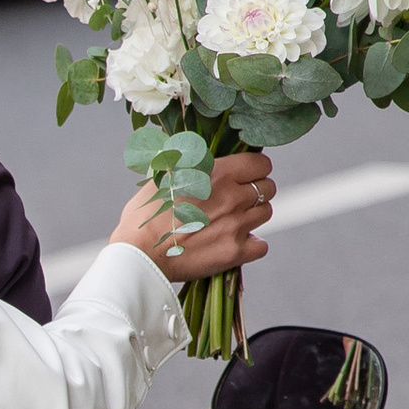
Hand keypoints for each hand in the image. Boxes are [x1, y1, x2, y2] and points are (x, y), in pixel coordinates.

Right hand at [111, 150, 274, 285]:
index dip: (255, 168)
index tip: (246, 175)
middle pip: (268, 188)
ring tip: (233, 220)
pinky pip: (262, 245)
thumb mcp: (163, 176)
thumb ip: (189, 163)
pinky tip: (235, 242)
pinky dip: (252, 244)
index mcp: (217, 173)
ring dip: (253, 215)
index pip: (261, 163)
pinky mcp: (235, 252)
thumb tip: (200, 152)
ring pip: (266, 213)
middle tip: (237, 199)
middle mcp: (232, 197)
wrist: (140, 255)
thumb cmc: (145, 215)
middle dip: (256, 191)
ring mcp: (236, 225)